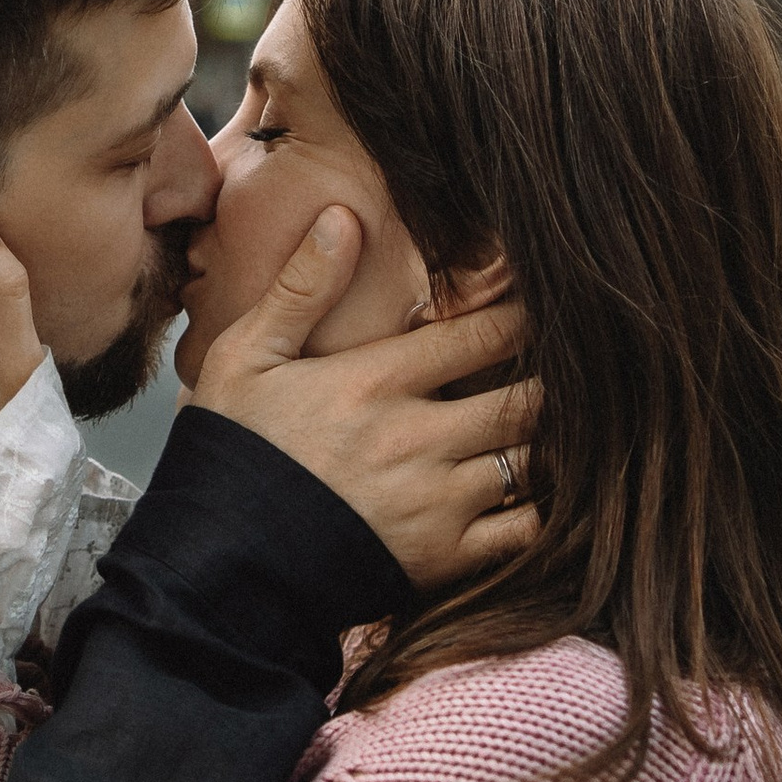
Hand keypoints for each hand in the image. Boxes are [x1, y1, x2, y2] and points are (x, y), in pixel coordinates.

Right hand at [188, 208, 541, 588]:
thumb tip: (344, 217)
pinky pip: (521, 529)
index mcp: (374, 382)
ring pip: (529, 459)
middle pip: (523, 398)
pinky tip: (521, 491)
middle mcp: (417, 438)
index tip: (540, 306)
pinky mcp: (441, 559)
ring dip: (543, 440)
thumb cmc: (232, 453)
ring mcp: (434, 502)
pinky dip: (533, 508)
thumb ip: (301, 288)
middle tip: (561, 368)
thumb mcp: (246, 356)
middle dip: (547, 378)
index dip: (520, 316)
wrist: (221, 564)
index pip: (480, 335)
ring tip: (546, 425)